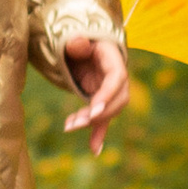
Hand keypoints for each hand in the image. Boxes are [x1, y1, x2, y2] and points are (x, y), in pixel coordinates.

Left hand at [63, 35, 130, 157]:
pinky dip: (99, 134)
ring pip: (110, 111)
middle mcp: (117, 77)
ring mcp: (112, 90)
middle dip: (98, 114)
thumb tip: (76, 44)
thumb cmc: (80, 40)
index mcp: (114, 59)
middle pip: (118, 99)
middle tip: (76, 123)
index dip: (107, 96)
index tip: (94, 111)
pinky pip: (104, 119)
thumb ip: (77, 42)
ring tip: (69, 126)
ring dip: (92, 122)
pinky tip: (94, 150)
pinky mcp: (103, 102)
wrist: (84, 46)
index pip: (117, 78)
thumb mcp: (77, 38)